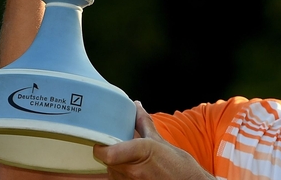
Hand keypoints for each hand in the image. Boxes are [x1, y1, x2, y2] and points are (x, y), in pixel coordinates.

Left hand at [93, 102, 214, 179]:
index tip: (102, 140)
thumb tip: (136, 106)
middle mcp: (134, 170)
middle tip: (117, 145)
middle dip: (110, 152)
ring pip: (112, 172)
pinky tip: (135, 170)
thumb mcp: (162, 142)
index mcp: (142, 152)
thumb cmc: (180, 167)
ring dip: (116, 165)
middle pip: (107, 161)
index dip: (100, 147)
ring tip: (130, 159)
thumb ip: (144, 124)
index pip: (108, 153)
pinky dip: (122, 174)